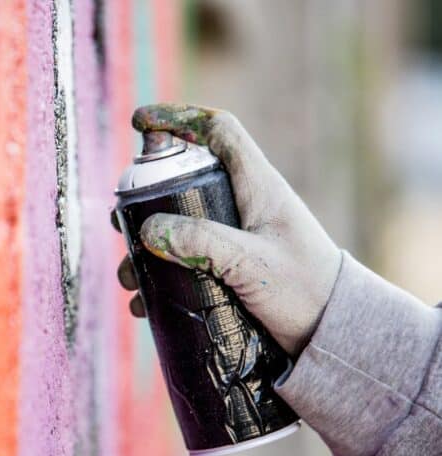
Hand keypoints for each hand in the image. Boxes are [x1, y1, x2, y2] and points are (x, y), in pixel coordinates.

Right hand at [116, 103, 341, 355]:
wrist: (332, 336)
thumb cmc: (306, 291)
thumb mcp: (252, 263)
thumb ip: (202, 242)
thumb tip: (149, 230)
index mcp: (257, 186)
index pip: (218, 132)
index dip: (179, 119)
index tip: (139, 122)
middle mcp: (242, 206)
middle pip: (182, 185)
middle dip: (144, 202)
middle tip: (122, 224)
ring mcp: (234, 239)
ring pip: (176, 230)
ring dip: (145, 252)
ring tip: (129, 277)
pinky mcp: (228, 271)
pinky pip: (183, 265)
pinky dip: (159, 281)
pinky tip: (144, 304)